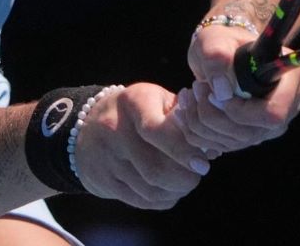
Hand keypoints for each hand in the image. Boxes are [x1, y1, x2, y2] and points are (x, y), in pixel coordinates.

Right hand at [72, 83, 211, 209]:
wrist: (87, 125)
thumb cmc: (137, 111)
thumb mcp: (157, 100)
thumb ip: (184, 118)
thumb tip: (212, 148)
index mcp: (131, 102)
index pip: (156, 131)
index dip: (183, 150)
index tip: (203, 161)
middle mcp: (113, 128)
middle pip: (155, 168)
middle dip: (185, 176)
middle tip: (198, 171)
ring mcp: (105, 156)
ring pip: (149, 188)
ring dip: (176, 190)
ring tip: (186, 181)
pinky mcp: (101, 178)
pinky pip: (139, 199)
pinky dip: (161, 199)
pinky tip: (170, 190)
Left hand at [179, 23, 299, 153]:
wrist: (220, 56)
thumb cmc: (222, 43)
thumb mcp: (214, 39)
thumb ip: (215, 54)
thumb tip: (221, 88)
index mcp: (290, 78)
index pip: (274, 112)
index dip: (241, 110)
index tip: (217, 92)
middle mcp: (288, 106)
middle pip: (251, 132)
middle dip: (214, 115)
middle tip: (195, 88)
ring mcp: (270, 125)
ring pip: (235, 141)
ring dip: (202, 122)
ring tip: (189, 94)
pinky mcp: (251, 136)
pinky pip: (223, 145)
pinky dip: (199, 131)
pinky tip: (188, 109)